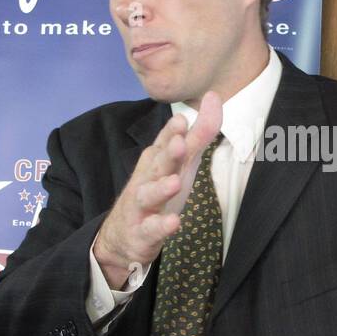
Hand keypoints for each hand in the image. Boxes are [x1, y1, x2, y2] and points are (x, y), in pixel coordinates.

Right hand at [93, 92, 221, 287]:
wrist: (122, 237)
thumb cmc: (157, 194)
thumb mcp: (181, 162)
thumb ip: (199, 133)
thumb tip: (214, 98)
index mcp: (156, 161)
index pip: (164, 142)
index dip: (172, 132)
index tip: (182, 118)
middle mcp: (147, 179)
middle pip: (158, 164)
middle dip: (168, 153)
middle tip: (179, 141)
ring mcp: (142, 206)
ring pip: (149, 194)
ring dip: (161, 188)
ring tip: (175, 182)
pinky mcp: (142, 232)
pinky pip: (152, 229)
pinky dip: (162, 226)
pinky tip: (174, 222)